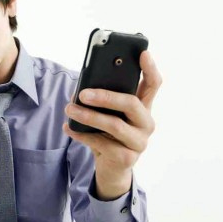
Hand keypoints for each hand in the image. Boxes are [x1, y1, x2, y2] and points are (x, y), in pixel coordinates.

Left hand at [63, 50, 161, 199]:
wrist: (112, 168)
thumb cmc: (108, 134)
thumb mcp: (109, 114)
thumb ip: (104, 100)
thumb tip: (82, 89)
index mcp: (144, 107)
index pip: (153, 84)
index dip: (150, 68)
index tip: (143, 53)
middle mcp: (146, 123)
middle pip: (131, 103)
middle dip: (105, 96)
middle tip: (82, 94)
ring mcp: (140, 142)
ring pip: (114, 125)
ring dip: (88, 116)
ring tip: (69, 109)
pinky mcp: (127, 158)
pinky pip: (102, 143)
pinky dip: (82, 134)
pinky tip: (68, 127)